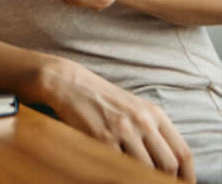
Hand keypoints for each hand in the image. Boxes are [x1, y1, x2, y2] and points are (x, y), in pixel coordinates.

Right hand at [41, 60, 194, 180]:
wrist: (70, 83)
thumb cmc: (103, 99)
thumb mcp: (135, 109)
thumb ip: (153, 132)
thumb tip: (168, 165)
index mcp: (154, 114)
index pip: (182, 152)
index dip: (187, 175)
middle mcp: (142, 121)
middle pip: (168, 163)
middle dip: (165, 180)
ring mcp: (122, 129)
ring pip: (145, 168)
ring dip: (141, 177)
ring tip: (132, 176)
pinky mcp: (101, 136)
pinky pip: (118, 164)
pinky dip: (120, 173)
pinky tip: (114, 171)